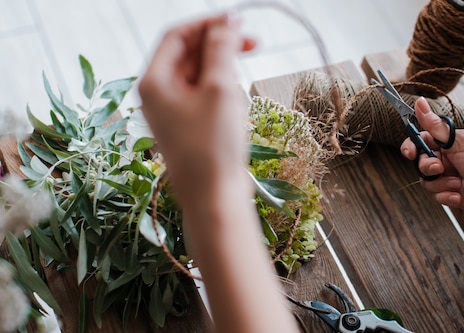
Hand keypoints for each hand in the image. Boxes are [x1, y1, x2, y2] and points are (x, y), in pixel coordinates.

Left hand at [138, 13, 255, 207]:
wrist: (214, 198)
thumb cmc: (212, 147)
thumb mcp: (219, 90)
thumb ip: (221, 50)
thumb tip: (226, 21)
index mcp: (153, 82)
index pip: (176, 36)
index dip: (207, 23)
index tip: (238, 20)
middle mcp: (157, 94)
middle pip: (186, 53)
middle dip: (218, 43)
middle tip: (253, 41)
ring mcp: (172, 111)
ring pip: (196, 73)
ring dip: (222, 65)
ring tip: (244, 75)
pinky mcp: (187, 125)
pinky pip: (202, 93)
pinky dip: (220, 86)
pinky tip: (237, 94)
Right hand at [400, 97, 463, 219]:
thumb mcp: (457, 142)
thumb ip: (434, 125)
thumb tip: (420, 102)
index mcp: (448, 142)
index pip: (421, 141)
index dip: (412, 147)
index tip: (410, 153)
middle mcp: (447, 158)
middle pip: (421, 162)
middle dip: (428, 168)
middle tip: (439, 168)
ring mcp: (448, 176)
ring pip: (427, 181)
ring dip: (441, 184)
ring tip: (457, 183)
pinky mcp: (450, 192)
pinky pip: (436, 195)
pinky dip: (447, 196)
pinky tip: (459, 194)